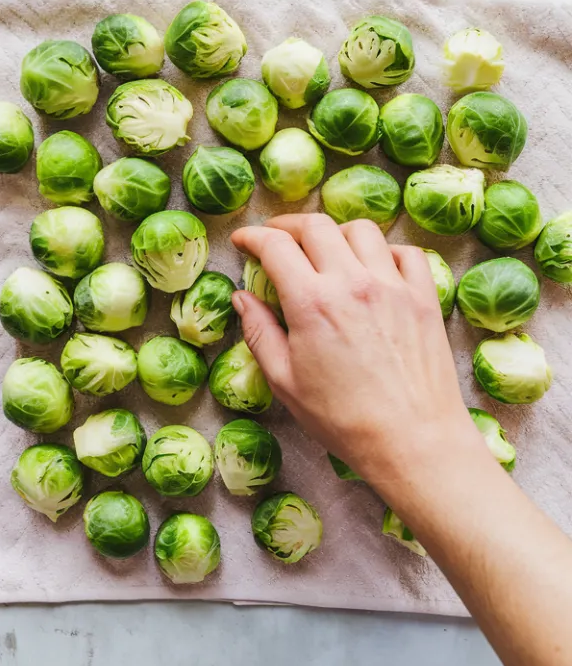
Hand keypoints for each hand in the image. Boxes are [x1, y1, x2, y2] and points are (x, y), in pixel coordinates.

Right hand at [229, 214, 486, 486]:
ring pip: (361, 231)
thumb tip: (242, 298)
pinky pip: (405, 252)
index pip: (275, 246)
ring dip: (335, 233)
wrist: (412, 440)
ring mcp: (393, 286)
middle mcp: (353, 282)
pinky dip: (384, 250)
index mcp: (311, 302)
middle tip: (275, 238)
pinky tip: (372, 268)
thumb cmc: (342, 419)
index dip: (252, 236)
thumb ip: (259, 332)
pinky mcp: (424, 297)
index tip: (242, 241)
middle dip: (288, 225)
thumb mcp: (284, 381)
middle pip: (316, 226)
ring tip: (324, 250)